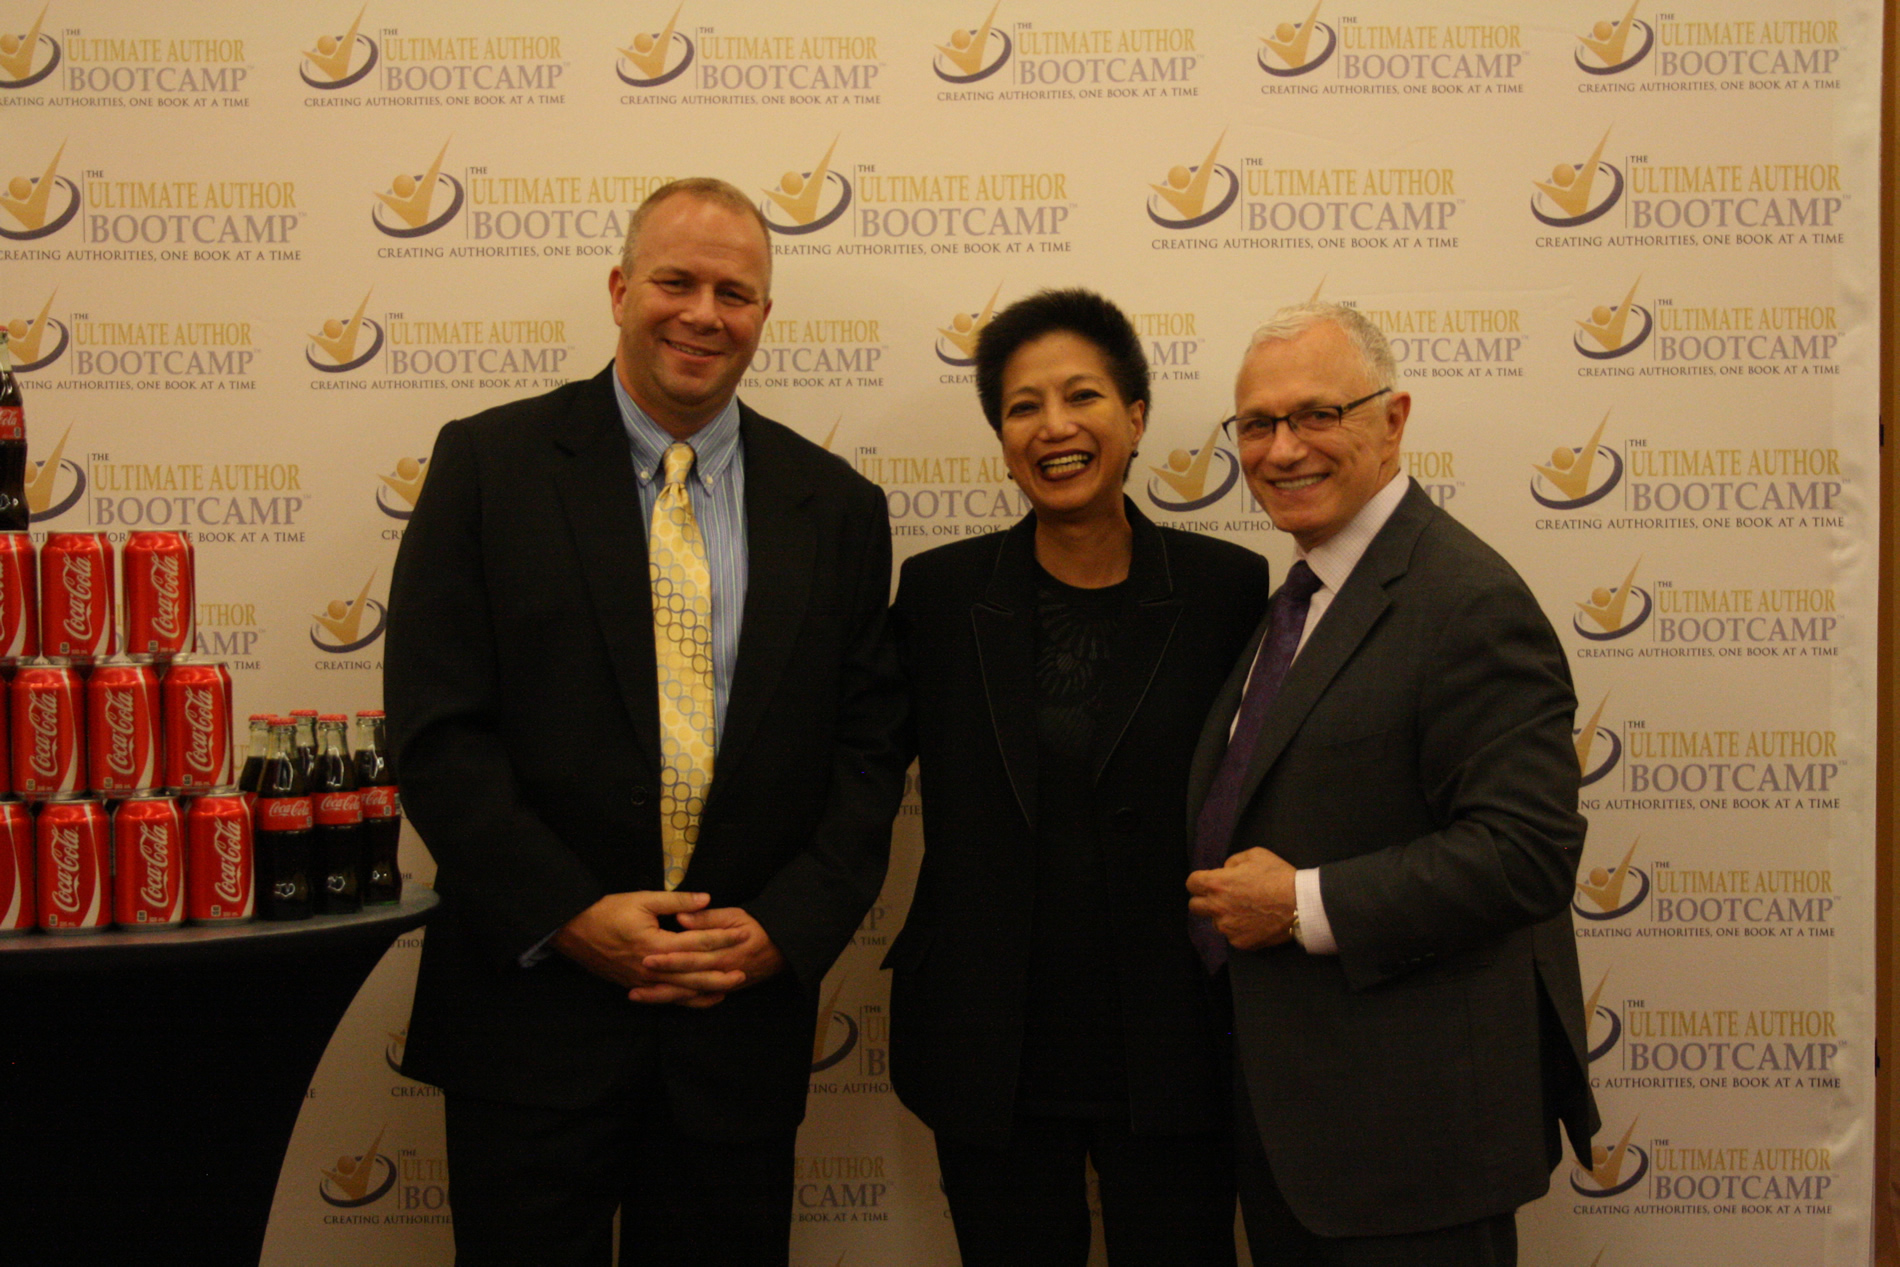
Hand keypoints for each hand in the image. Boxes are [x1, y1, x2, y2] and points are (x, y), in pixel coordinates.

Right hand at [553, 891, 747, 1004]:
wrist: (572, 931)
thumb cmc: (606, 912)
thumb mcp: (641, 900)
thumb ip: (675, 901)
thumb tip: (705, 899)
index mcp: (655, 943)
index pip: (697, 942)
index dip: (722, 937)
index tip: (743, 933)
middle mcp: (651, 967)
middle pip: (694, 974)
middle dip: (721, 972)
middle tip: (745, 970)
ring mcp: (643, 980)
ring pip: (681, 991)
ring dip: (707, 990)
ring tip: (730, 988)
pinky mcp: (636, 986)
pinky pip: (666, 998)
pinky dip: (686, 999)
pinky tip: (700, 998)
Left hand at [639, 907, 786, 1007]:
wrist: (782, 948)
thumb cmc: (756, 927)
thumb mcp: (735, 916)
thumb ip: (707, 918)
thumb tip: (681, 918)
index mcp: (723, 952)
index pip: (692, 956)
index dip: (669, 958)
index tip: (647, 956)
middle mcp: (720, 973)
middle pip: (685, 978)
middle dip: (658, 979)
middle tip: (634, 977)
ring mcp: (720, 986)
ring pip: (686, 995)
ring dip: (661, 996)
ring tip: (635, 995)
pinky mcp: (721, 992)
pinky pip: (696, 1001)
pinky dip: (676, 1002)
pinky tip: (658, 1000)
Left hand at [1186, 847, 1298, 950]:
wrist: (1301, 904)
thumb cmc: (1278, 876)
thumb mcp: (1255, 855)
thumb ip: (1233, 862)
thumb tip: (1226, 870)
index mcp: (1217, 884)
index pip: (1192, 883)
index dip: (1200, 881)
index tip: (1209, 882)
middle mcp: (1217, 908)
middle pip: (1195, 906)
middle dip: (1204, 900)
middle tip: (1221, 897)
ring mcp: (1228, 928)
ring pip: (1215, 923)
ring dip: (1224, 916)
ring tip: (1245, 911)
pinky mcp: (1240, 942)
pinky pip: (1232, 935)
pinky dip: (1240, 929)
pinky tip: (1255, 922)